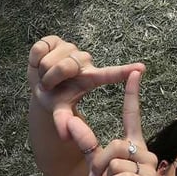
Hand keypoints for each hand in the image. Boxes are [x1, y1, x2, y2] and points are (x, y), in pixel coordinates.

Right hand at [28, 35, 144, 139]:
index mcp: (90, 78)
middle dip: (51, 78)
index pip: (109, 74)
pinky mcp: (53, 39)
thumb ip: (64, 122)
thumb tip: (65, 136)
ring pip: (50, 60)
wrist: (38, 84)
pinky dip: (34, 58)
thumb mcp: (60, 111)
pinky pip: (39, 48)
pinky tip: (39, 62)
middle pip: (65, 67)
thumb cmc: (54, 98)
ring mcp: (69, 48)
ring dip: (42, 72)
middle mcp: (83, 61)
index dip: (123, 71)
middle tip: (48, 85)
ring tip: (45, 76)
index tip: (142, 68)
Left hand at [67, 71, 159, 175]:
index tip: (136, 71)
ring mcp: (148, 168)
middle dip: (100, 163)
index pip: (132, 116)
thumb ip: (88, 144)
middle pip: (114, 145)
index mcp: (132, 145)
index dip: (132, 94)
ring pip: (116, 162)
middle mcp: (143, 152)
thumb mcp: (95, 167)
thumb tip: (72, 120)